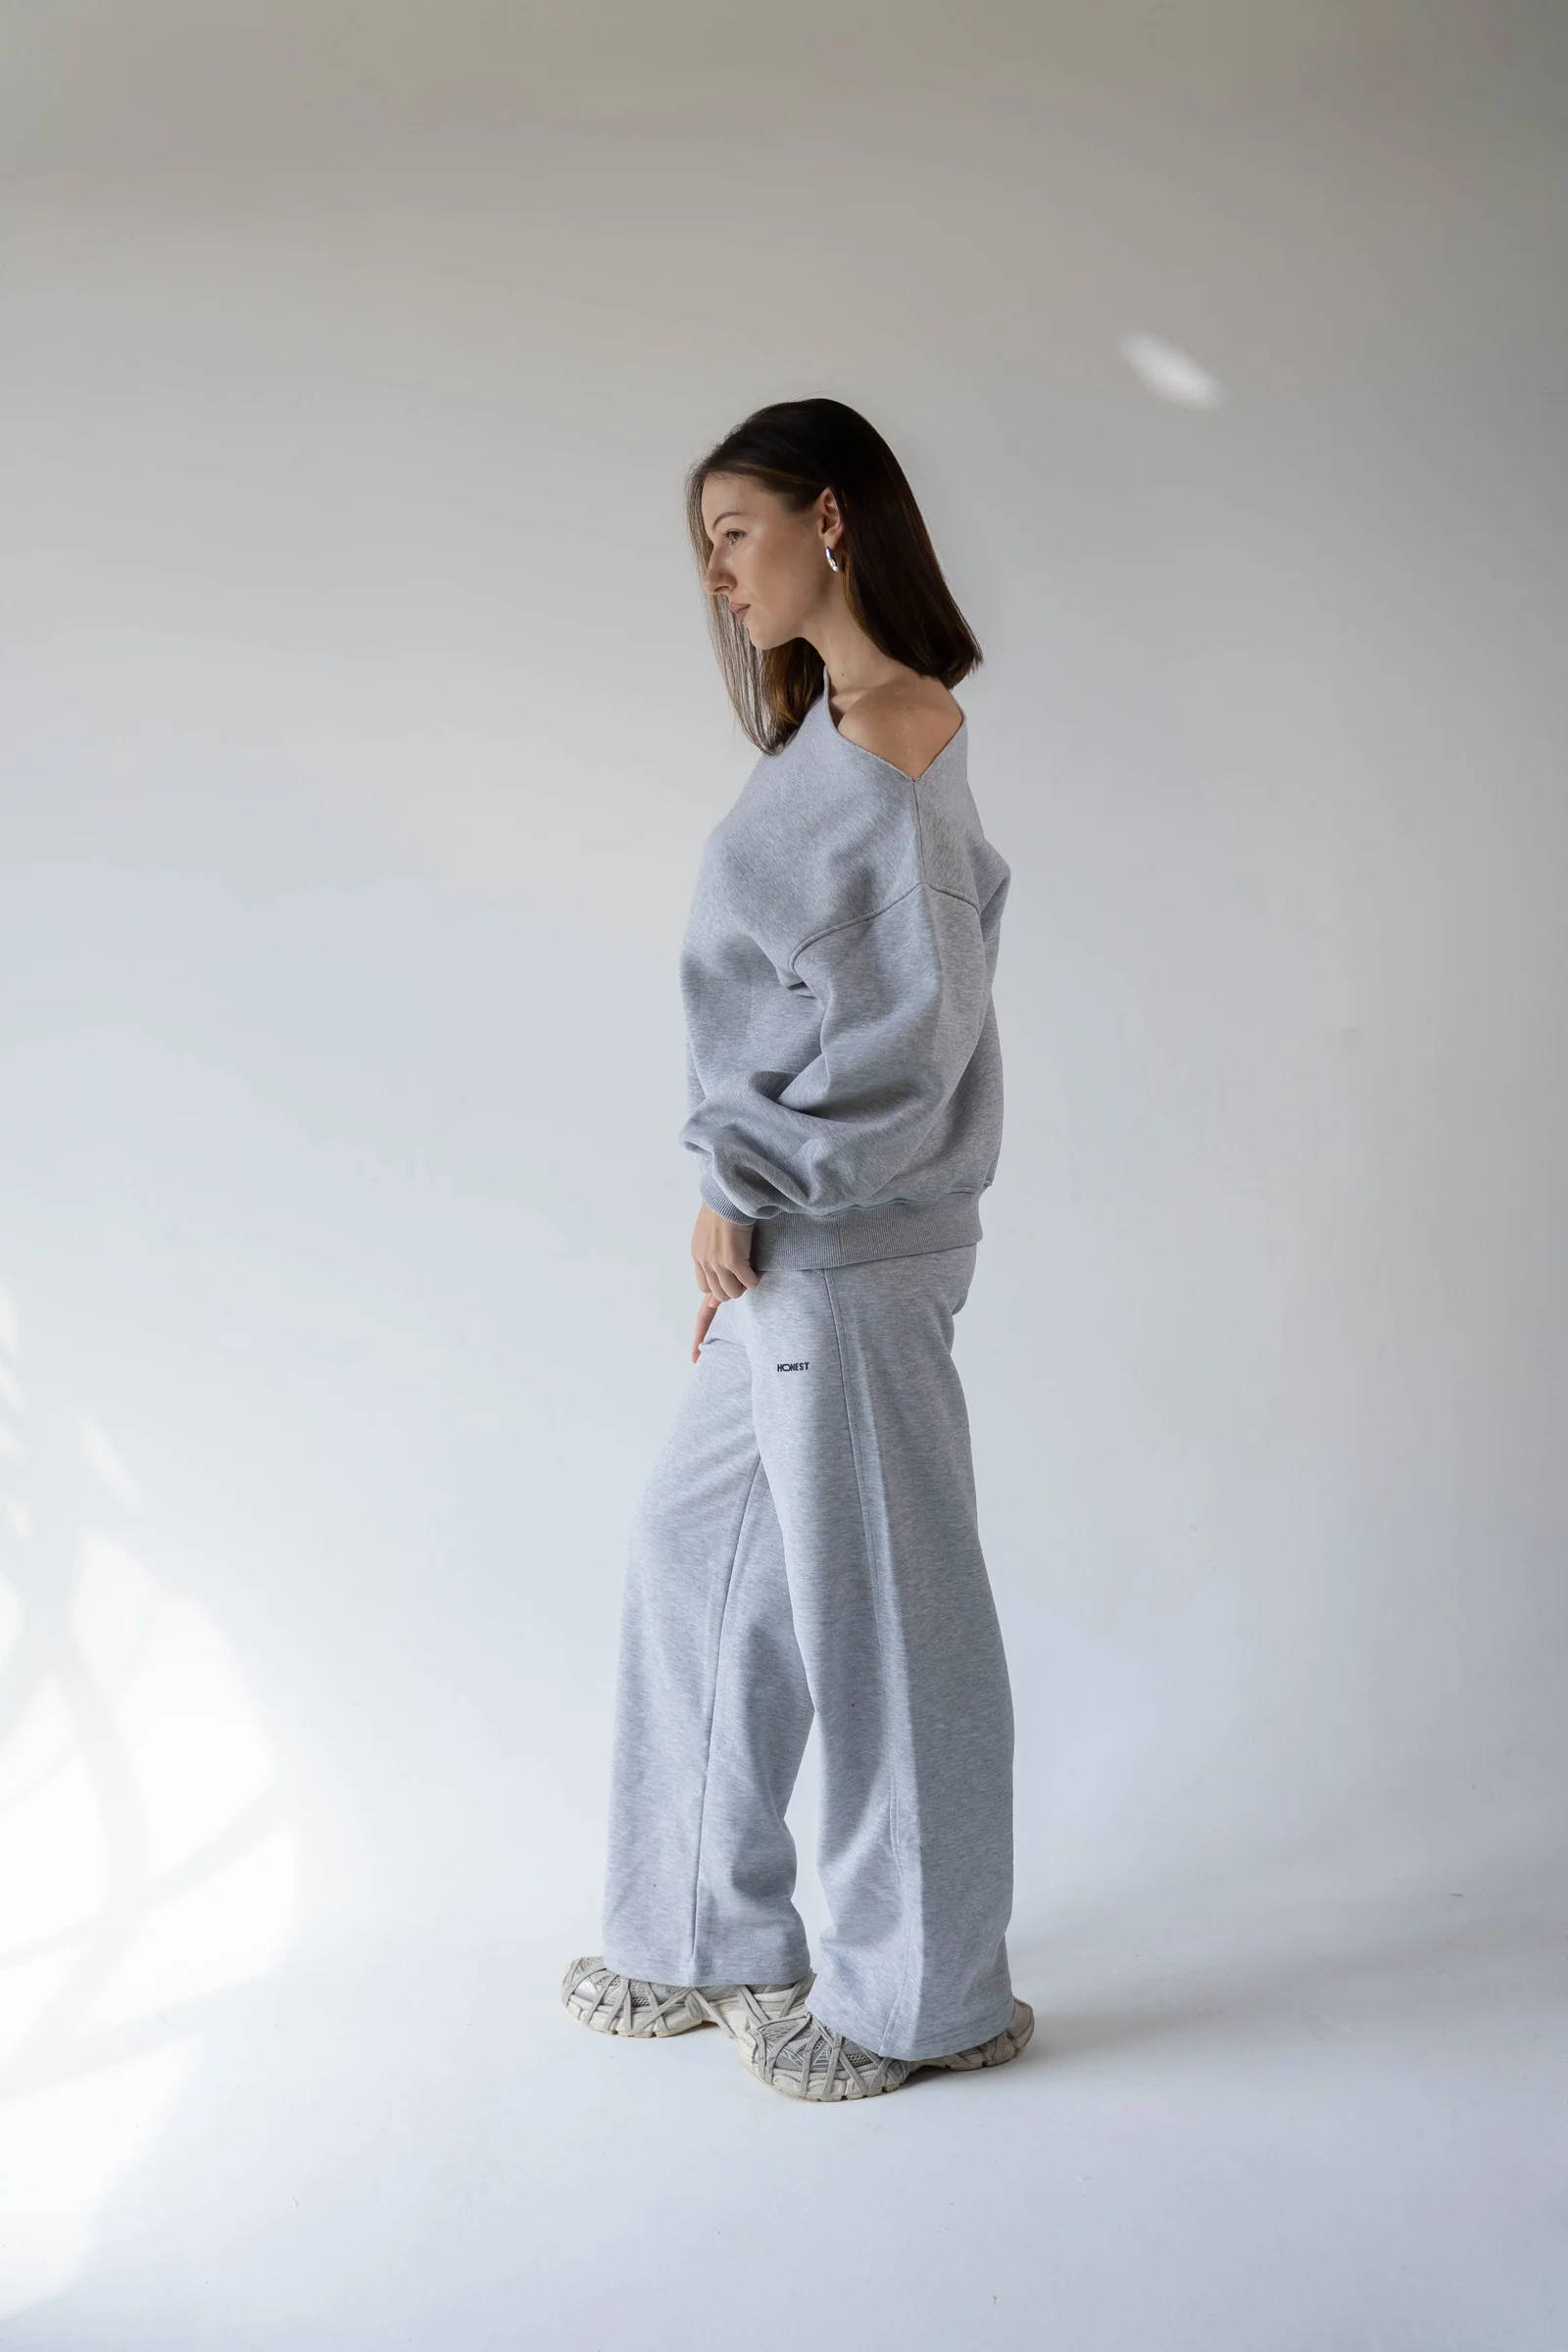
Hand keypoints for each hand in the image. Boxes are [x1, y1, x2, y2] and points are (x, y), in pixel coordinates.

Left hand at [691, 1203, 757, 1361]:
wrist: (730, 1192)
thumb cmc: (728, 1208)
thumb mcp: (715, 1235)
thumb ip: (717, 1255)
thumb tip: (724, 1280)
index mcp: (700, 1257)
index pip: (702, 1295)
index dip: (703, 1322)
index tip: (696, 1353)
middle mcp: (705, 1263)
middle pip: (719, 1297)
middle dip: (735, 1292)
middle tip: (747, 1276)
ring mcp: (717, 1263)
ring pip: (733, 1293)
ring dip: (746, 1286)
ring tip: (752, 1269)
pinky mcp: (732, 1260)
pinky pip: (748, 1282)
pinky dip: (755, 1278)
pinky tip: (757, 1267)